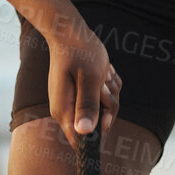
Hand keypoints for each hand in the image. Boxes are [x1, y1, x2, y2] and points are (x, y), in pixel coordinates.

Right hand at [45, 23, 121, 149]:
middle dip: (108, 106)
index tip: (106, 115)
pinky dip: (108, 85)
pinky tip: (102, 72)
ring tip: (102, 74)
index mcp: (65, 111)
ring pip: (104, 110)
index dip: (98, 137)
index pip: (80, 142)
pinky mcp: (81, 95)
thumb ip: (88, 105)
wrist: (71, 32)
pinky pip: (104, 99)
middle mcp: (67, 110)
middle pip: (98, 126)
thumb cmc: (81, 52)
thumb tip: (84, 132)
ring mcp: (74, 102)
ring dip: (110, 93)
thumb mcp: (90, 78)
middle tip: (103, 85)